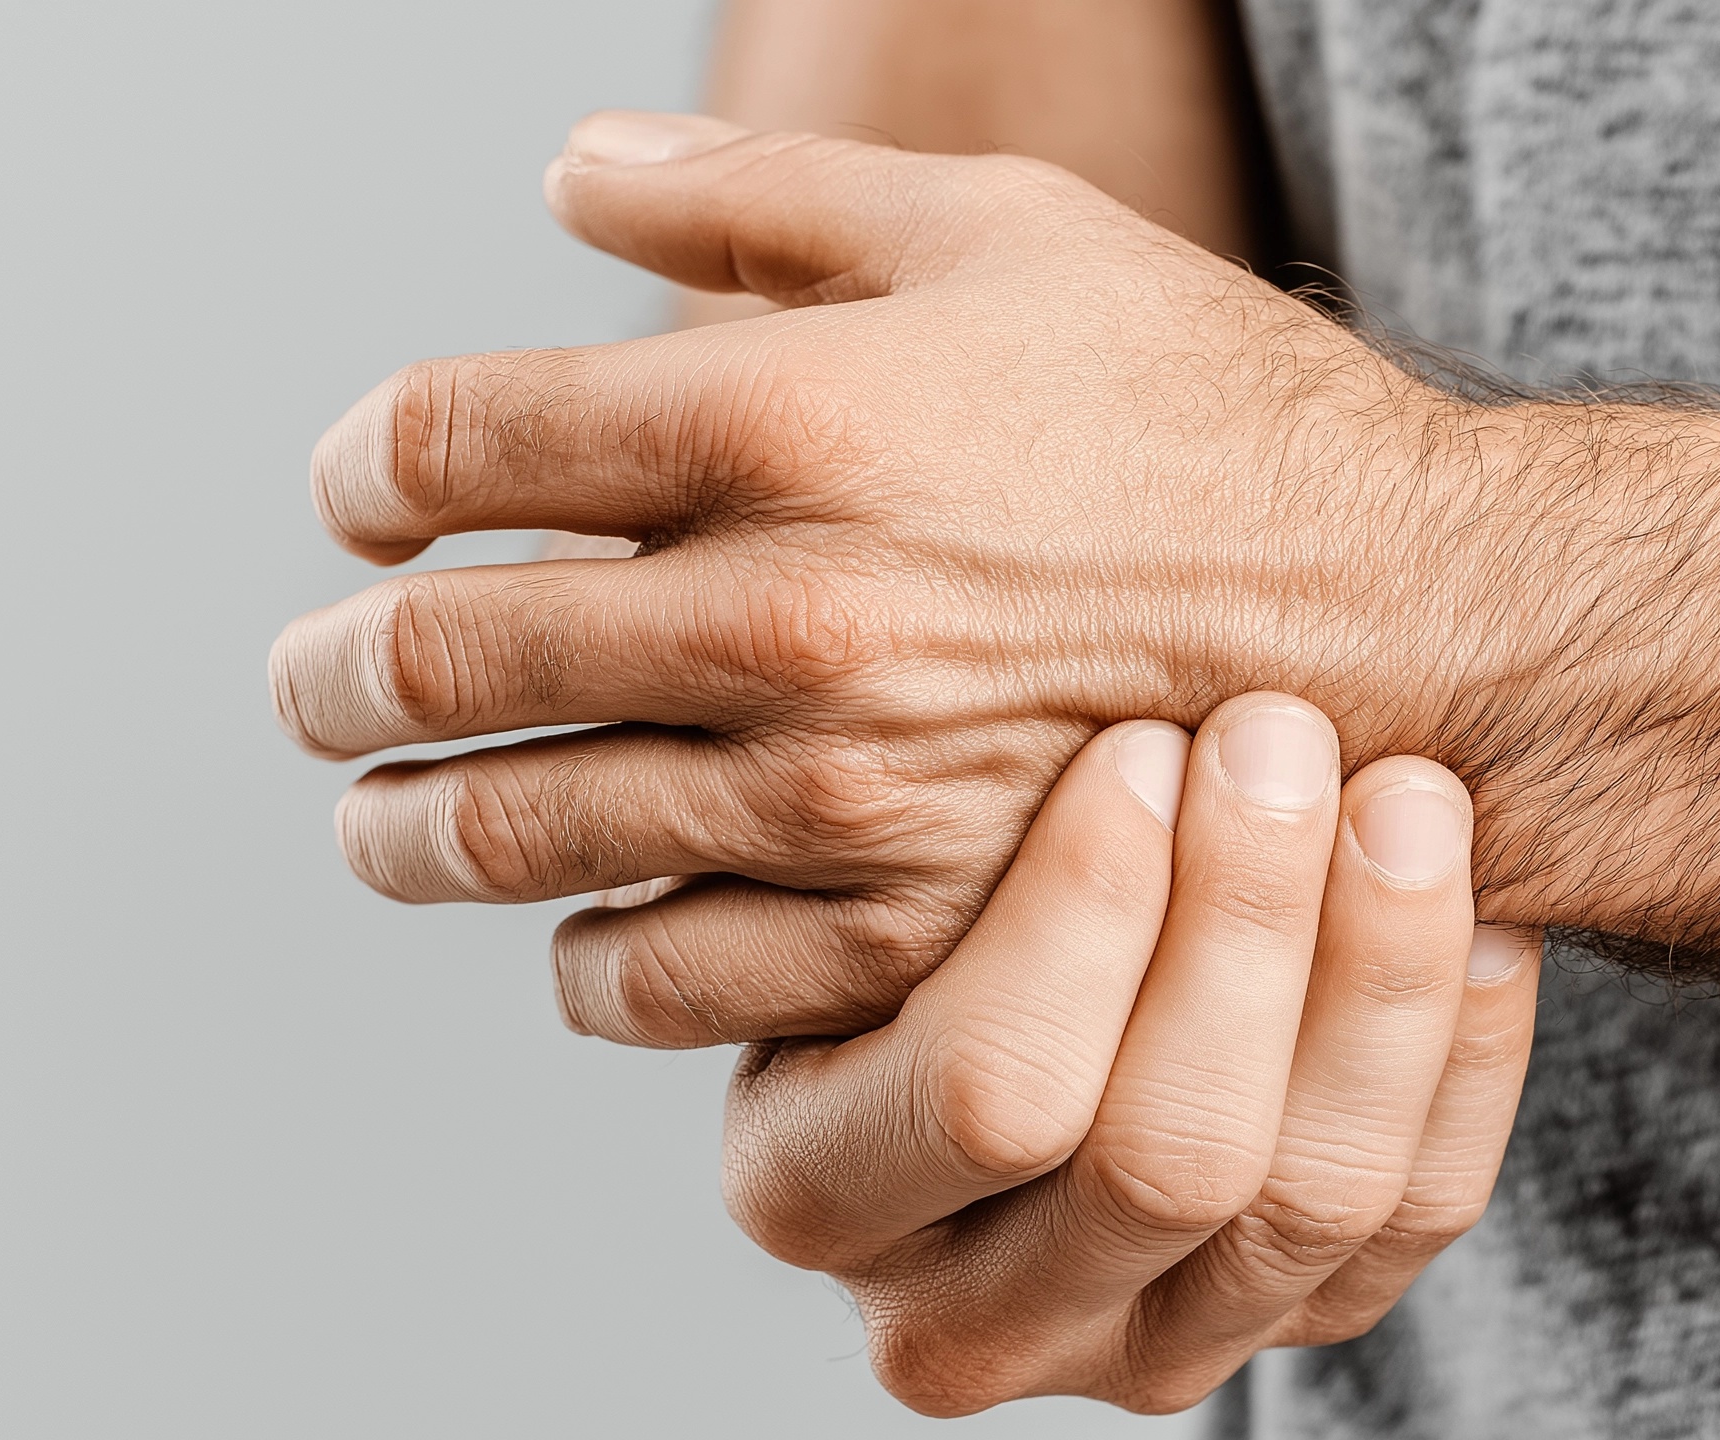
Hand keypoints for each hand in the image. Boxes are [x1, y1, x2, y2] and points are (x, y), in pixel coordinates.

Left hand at [270, 112, 1526, 1043]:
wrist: (1408, 626)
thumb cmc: (1197, 407)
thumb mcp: (996, 231)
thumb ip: (751, 194)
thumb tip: (562, 175)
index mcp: (781, 415)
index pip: (446, 441)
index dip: (365, 464)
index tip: (361, 491)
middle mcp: (784, 616)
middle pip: (441, 658)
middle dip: (336, 673)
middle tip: (311, 685)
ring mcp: (839, 799)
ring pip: (522, 839)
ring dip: (412, 832)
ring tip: (386, 824)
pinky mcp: (907, 937)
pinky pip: (669, 983)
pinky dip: (591, 961)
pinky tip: (583, 931)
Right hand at [717, 694, 1540, 1412]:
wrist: (1032, 946)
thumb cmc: (925, 848)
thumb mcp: (868, 824)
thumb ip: (907, 781)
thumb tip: (967, 636)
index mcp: (810, 1188)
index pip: (987, 1092)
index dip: (1090, 912)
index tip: (1142, 740)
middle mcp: (962, 1317)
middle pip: (1166, 1160)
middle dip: (1249, 922)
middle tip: (1282, 731)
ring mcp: (1146, 1348)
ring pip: (1316, 1196)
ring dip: (1384, 972)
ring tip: (1407, 790)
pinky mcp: (1300, 1320)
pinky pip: (1419, 1207)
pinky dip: (1464, 1046)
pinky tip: (1481, 902)